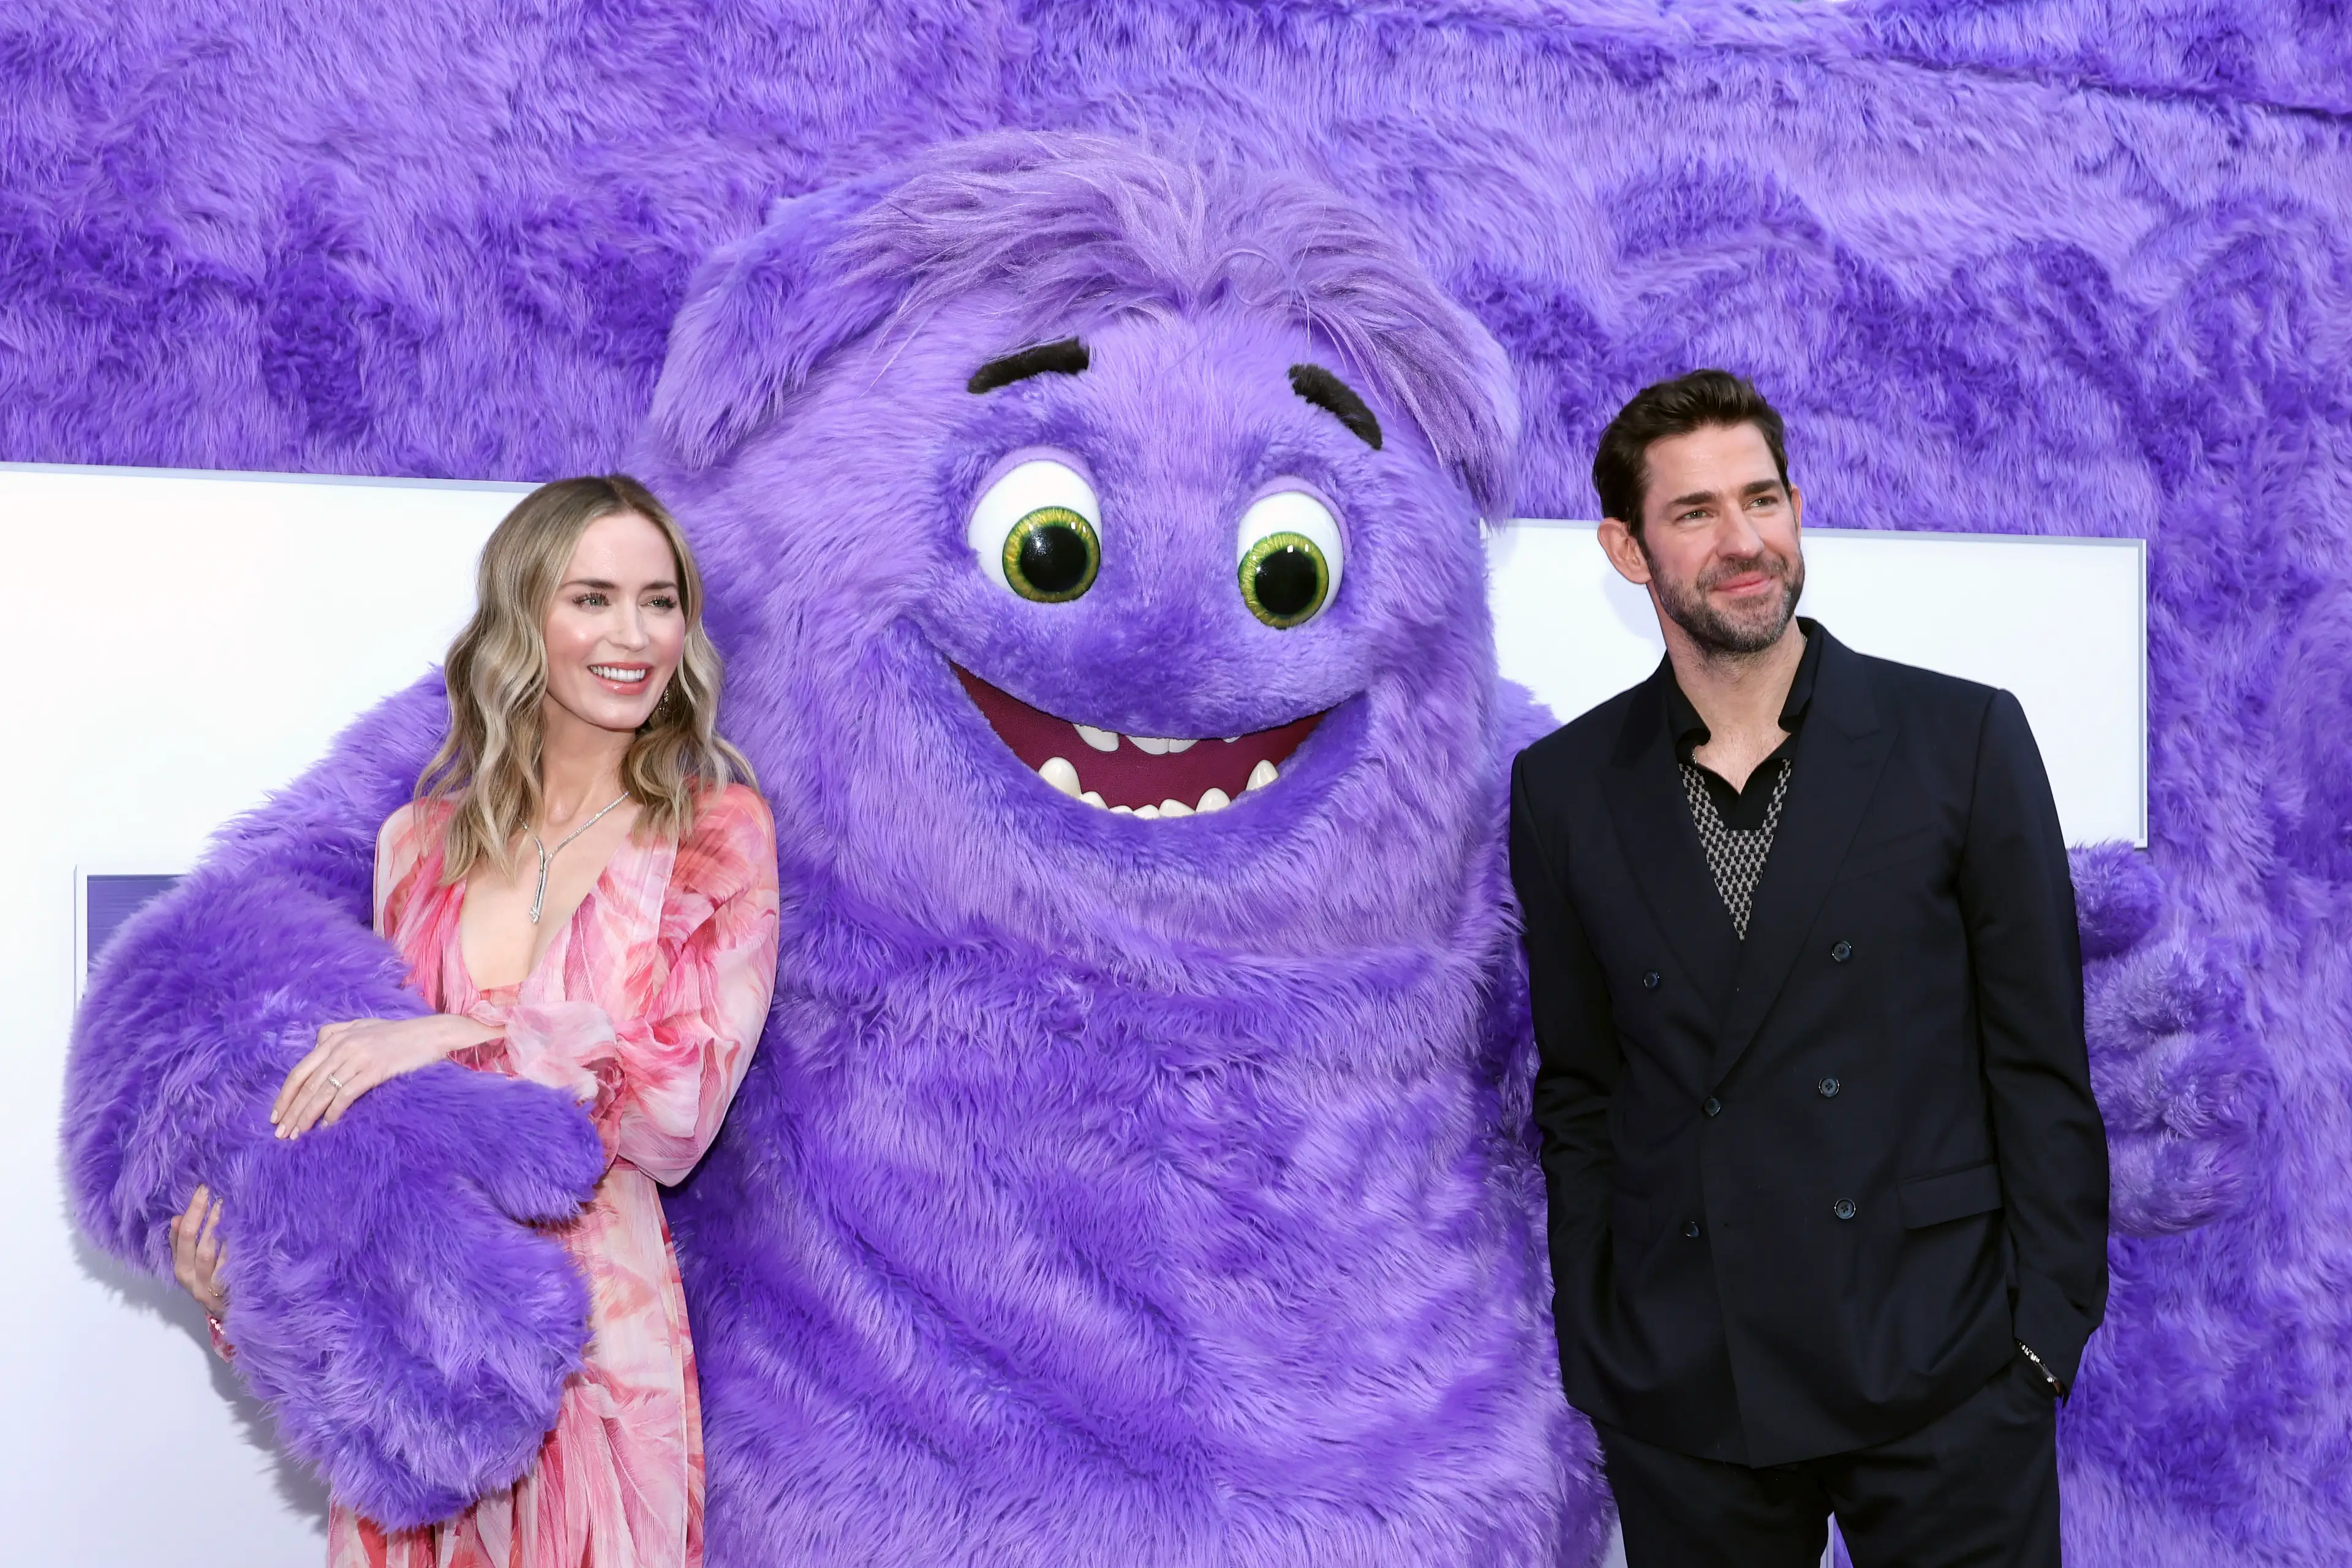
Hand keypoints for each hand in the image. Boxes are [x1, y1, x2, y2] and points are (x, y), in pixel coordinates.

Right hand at [170, 1186, 227, 1316]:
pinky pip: (232, 1266)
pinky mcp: (231, 1291)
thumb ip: (184, 1243)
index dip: (191, 1212)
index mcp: (182, 1270)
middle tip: (213, 1192)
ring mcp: (213, 1287)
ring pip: (211, 1255)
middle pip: (195, 1244)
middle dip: (202, 1216)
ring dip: (218, 1228)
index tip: (202, 1189)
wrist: (232, 1314)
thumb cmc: (213, 1283)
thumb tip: (177, 1218)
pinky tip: (244, 1230)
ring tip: (226, 1205)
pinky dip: (235, 1247)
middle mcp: (195, 1280)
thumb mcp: (193, 1266)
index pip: (181, 1238)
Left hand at [273, 1014, 497, 1138]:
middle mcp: (341, 1047)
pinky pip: (346, 1095)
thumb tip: (317, 1044)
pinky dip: (333, 1113)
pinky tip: (327, 1126)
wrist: (431, 1034)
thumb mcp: (363, 1026)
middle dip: (291, 1112)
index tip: (276, 1115)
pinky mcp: (374, 1069)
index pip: (300, 1071)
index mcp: (334, 1038)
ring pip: (322, 1092)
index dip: (285, 1095)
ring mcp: (357, 1058)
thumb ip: (337, 1032)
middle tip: (280, 1133)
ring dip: (306, 1117)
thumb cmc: (399, 1033)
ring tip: (296, 1135)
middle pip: (307, 1084)